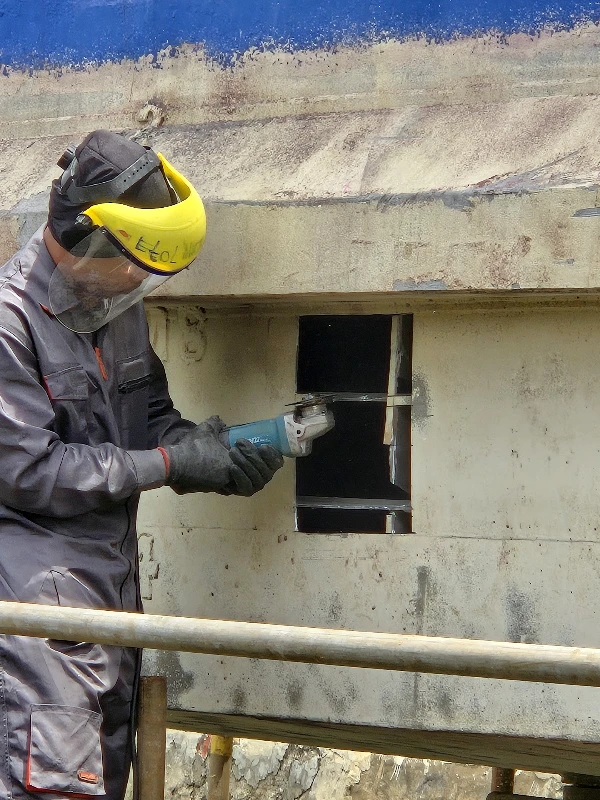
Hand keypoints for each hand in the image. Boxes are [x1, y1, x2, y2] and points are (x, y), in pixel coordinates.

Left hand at [162, 417, 283, 495]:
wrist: (177, 460)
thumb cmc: (191, 449)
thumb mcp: (206, 433)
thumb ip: (215, 426)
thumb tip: (220, 420)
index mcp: (243, 463)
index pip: (270, 465)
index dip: (273, 457)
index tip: (266, 445)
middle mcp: (244, 475)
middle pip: (268, 473)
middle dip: (259, 457)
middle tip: (243, 444)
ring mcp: (237, 484)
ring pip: (259, 480)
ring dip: (250, 464)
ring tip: (234, 452)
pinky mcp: (230, 490)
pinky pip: (247, 488)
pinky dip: (242, 476)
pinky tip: (233, 466)